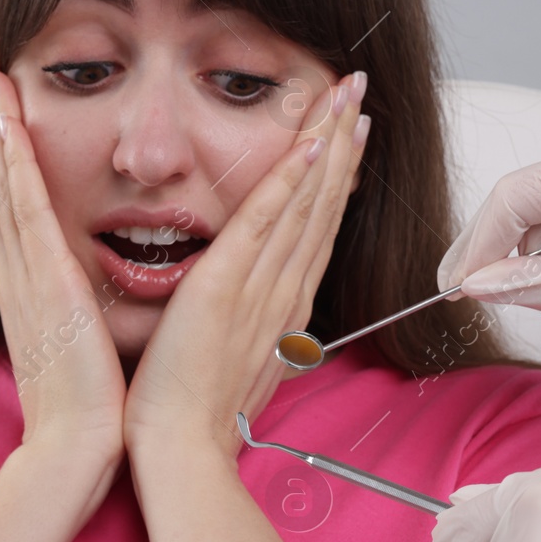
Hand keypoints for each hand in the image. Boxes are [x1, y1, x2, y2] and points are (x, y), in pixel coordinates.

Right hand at [0, 57, 126, 476]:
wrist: (74, 451)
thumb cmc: (86, 413)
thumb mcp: (79, 350)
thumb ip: (79, 317)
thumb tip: (87, 302)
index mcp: (30, 290)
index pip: (12, 209)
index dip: (3, 159)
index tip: (0, 116)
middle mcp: (18, 274)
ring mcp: (24, 274)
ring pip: (4, 184)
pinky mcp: (42, 279)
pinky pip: (24, 207)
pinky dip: (12, 162)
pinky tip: (8, 123)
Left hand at [123, 70, 369, 461]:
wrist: (181, 448)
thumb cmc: (196, 411)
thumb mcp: (235, 359)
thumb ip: (250, 326)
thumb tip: (257, 313)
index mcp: (282, 305)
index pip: (315, 226)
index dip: (335, 176)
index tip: (349, 132)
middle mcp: (284, 290)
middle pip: (323, 204)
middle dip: (344, 144)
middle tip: (359, 93)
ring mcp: (261, 287)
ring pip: (306, 202)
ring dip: (328, 144)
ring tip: (346, 96)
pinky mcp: (227, 287)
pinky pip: (264, 222)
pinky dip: (290, 182)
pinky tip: (310, 144)